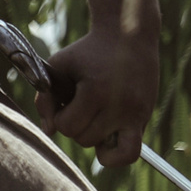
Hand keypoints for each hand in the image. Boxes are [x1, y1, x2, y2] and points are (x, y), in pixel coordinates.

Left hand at [39, 28, 156, 169]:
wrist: (128, 34)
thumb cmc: (88, 52)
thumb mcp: (60, 66)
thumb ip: (46, 98)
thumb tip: (49, 131)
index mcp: (96, 91)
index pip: (67, 127)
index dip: (59, 116)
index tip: (65, 99)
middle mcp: (119, 107)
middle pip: (84, 139)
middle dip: (76, 123)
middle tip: (80, 102)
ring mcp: (135, 114)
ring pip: (103, 149)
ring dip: (93, 135)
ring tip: (93, 113)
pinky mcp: (144, 117)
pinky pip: (130, 154)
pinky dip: (115, 156)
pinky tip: (107, 138)